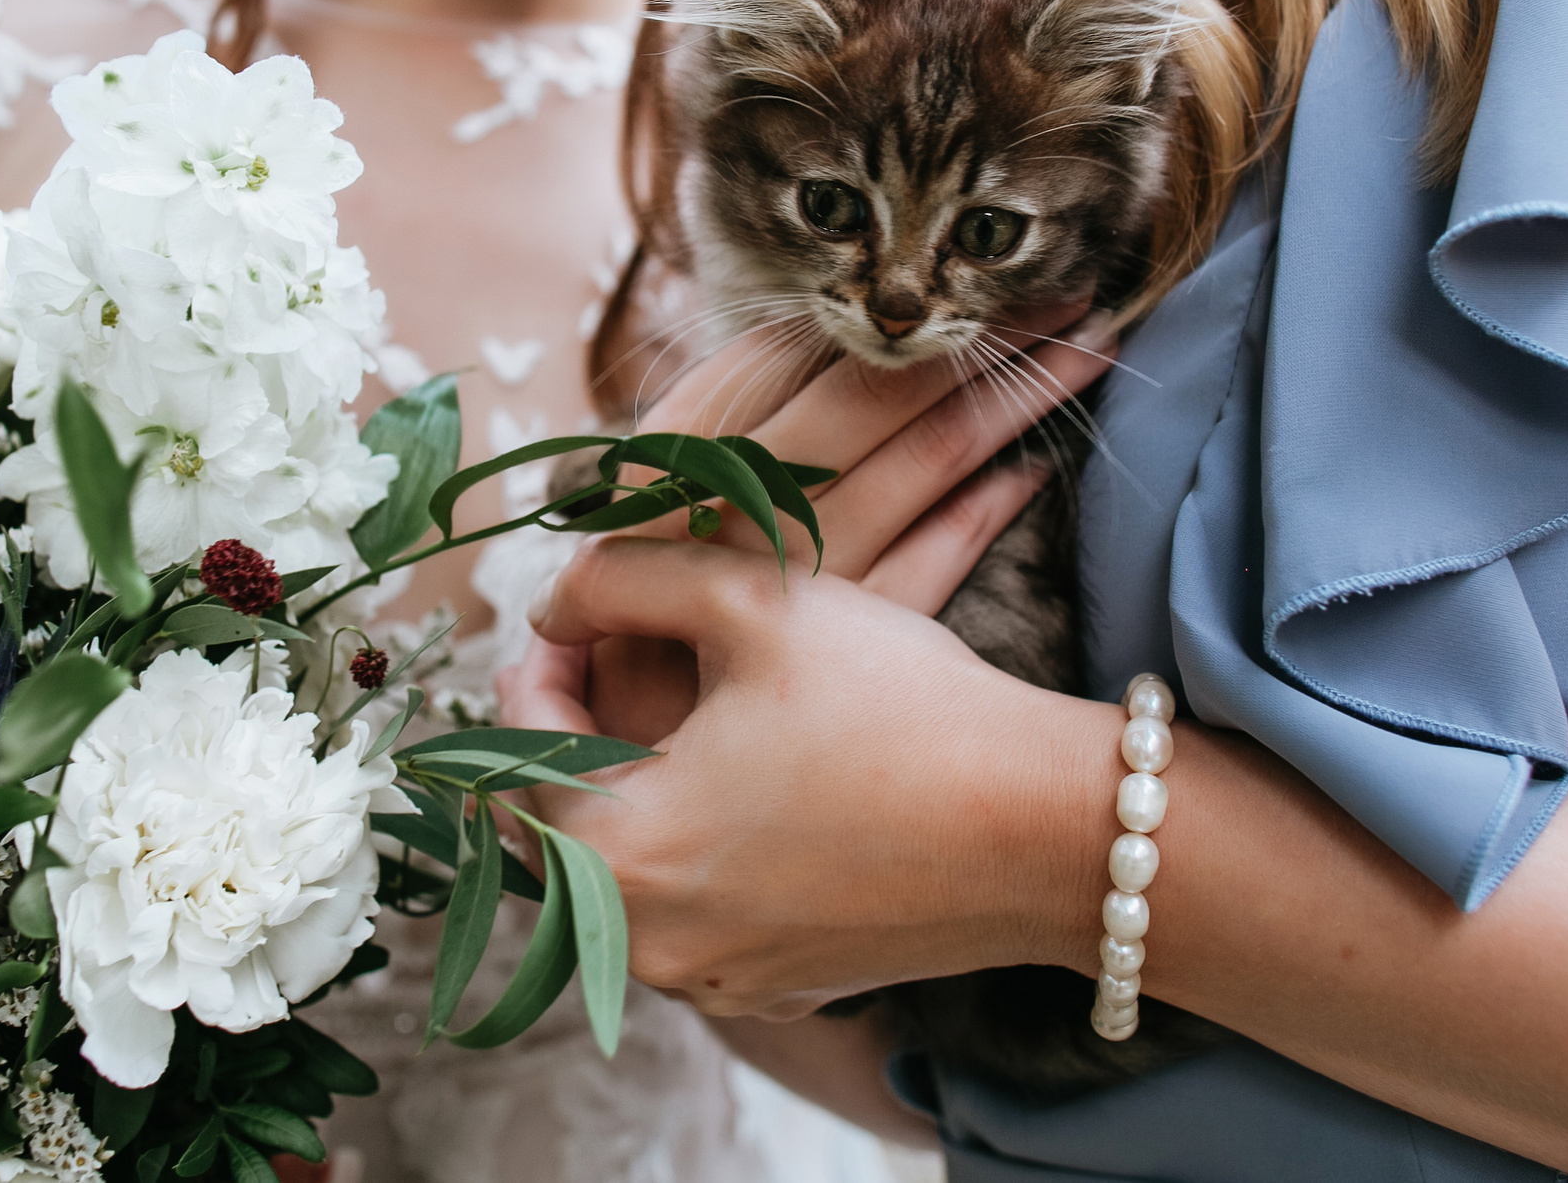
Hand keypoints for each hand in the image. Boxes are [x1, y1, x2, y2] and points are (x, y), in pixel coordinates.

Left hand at [498, 312, 1122, 1014]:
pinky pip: (697, 910)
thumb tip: (558, 599)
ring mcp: (714, 979)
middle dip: (577, 726)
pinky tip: (750, 779)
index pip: (520, 742)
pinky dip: (699, 845)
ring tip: (684, 704)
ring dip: (635, 786)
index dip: (542, 654)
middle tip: (611, 649)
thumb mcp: (748, 599)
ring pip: (628, 868)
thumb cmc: (897, 705)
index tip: (579, 602)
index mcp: (614, 854)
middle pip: (560, 818)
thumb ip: (622, 579)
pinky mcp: (777, 989)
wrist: (1047, 826)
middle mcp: (645, 943)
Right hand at [571, 308, 1113, 747]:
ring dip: (1008, 406)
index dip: (872, 306)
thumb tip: (814, 344)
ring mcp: (784, 588)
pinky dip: (981, 517)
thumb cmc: (630, 639)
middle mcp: (726, 515)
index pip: (779, 356)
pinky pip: (926, 569)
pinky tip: (1032, 476)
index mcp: (667, 468)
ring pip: (914, 470)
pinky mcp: (830, 655)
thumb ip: (714, 443)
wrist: (610, 783)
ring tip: (1091, 352)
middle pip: (869, 401)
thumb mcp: (645, 530)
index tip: (962, 274)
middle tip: (1072, 295)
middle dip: (973, 341)